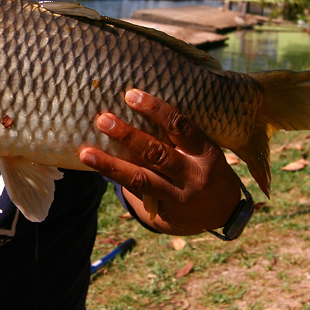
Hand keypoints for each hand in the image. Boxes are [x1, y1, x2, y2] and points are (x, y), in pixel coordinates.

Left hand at [79, 89, 240, 235]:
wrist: (223, 215)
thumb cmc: (205, 169)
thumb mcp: (203, 150)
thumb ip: (178, 135)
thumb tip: (134, 106)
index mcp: (205, 152)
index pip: (180, 125)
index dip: (155, 109)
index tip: (130, 95)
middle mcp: (193, 175)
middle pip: (157, 153)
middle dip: (127, 135)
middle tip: (102, 119)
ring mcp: (179, 197)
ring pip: (140, 179)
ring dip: (110, 165)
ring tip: (86, 153)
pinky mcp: (165, 214)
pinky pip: (136, 193)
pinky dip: (116, 179)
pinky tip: (96, 168)